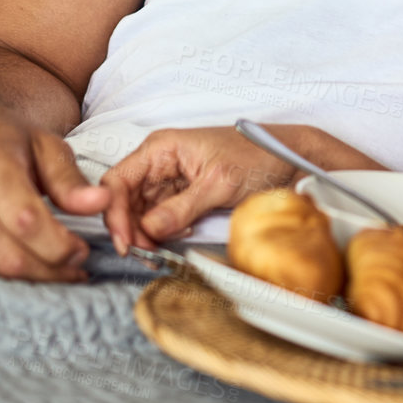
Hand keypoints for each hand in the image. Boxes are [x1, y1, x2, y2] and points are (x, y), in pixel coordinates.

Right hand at [0, 95, 109, 279]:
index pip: (25, 221)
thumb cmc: (6, 137)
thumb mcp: (45, 146)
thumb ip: (70, 180)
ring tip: (58, 269)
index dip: (58, 245)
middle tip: (76, 265)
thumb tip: (102, 204)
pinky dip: (5, 276)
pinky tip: (30, 266)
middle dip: (49, 269)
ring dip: (30, 278)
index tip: (83, 250)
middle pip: (7, 255)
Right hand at [101, 126, 298, 250]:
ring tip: (165, 247)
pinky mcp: (182, 195)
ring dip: (148, 234)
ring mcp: (169, 179)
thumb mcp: (219, 183)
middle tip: (147, 254)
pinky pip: (160, 218)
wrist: (288, 158)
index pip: (117, 182)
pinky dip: (164, 232)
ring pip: (140, 213)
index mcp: (161, 148)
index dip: (113, 214)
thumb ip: (182, 208)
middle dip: (132, 230)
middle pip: (125, 201)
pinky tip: (181, 235)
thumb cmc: (257, 156)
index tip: (125, 242)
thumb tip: (148, 231)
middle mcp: (159, 162)